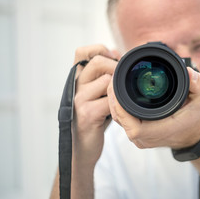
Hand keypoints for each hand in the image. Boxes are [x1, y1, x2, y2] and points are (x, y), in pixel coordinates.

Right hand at [72, 45, 120, 167]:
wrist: (82, 149)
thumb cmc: (93, 119)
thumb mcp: (96, 94)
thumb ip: (103, 75)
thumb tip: (116, 52)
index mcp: (77, 80)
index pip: (82, 52)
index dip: (100, 49)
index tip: (114, 58)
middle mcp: (75, 87)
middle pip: (97, 62)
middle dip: (116, 67)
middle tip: (124, 79)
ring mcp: (79, 100)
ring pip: (107, 80)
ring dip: (120, 87)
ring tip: (122, 97)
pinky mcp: (87, 114)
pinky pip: (110, 100)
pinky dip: (120, 103)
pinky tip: (121, 109)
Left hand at [107, 67, 199, 148]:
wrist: (194, 133)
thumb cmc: (195, 116)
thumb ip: (198, 84)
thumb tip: (190, 72)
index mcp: (160, 131)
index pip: (132, 126)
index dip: (120, 108)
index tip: (117, 87)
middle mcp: (146, 138)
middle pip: (120, 120)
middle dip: (113, 99)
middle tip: (113, 77)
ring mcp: (140, 138)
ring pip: (118, 120)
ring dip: (113, 102)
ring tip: (114, 82)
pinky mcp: (137, 135)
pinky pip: (122, 121)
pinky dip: (118, 106)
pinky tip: (118, 92)